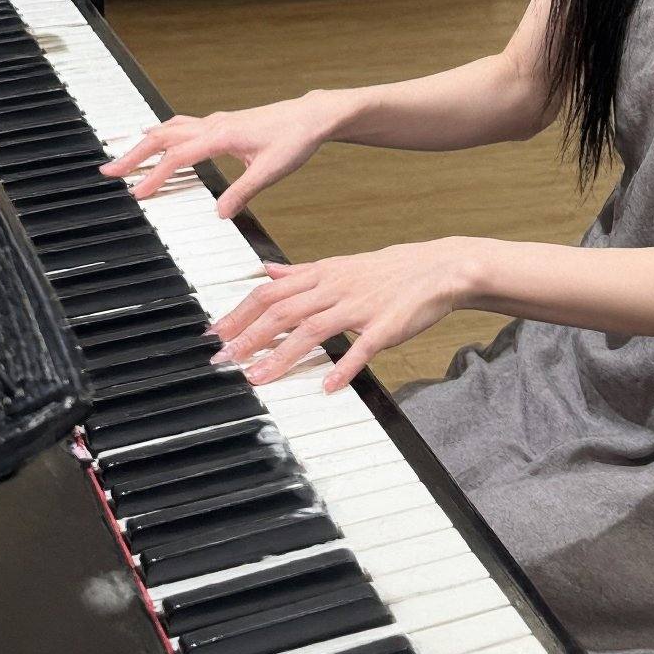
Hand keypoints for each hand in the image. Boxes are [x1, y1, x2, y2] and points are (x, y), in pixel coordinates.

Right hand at [98, 90, 353, 218]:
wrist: (310, 116)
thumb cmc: (294, 140)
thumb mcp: (271, 171)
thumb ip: (243, 191)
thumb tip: (219, 214)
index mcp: (222, 135)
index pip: (179, 156)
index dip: (156, 175)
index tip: (137, 193)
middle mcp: (213, 125)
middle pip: (163, 136)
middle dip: (134, 154)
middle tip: (109, 171)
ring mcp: (215, 122)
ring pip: (169, 128)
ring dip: (145, 143)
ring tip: (123, 157)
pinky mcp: (220, 124)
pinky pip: (182, 127)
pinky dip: (162, 135)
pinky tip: (156, 141)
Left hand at [210, 238, 476, 391]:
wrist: (438, 268)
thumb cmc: (386, 271)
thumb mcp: (338, 265)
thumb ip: (299, 272)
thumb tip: (266, 269)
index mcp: (320, 275)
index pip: (269, 292)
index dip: (239, 312)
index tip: (215, 333)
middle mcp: (333, 288)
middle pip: (282, 311)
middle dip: (248, 336)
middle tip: (223, 359)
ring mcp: (359, 307)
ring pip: (312, 330)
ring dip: (281, 355)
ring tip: (257, 378)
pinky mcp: (386, 326)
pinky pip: (362, 348)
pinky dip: (344, 367)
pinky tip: (328, 387)